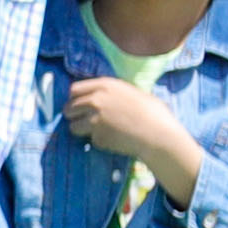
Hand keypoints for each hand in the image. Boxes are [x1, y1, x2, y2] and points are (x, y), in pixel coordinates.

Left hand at [64, 75, 206, 202]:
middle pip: (69, 107)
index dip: (75, 98)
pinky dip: (99, 141)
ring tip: (97, 131)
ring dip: (81, 130)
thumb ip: (115, 94)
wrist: (158, 135)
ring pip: (73, 126)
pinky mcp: (96, 138)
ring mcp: (94, 120)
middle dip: (74, 115)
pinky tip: (114, 140)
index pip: (74, 89)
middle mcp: (95, 100)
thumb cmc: (154, 113)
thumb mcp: (134, 93)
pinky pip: (91, 140)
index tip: (77, 104)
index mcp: (105, 86)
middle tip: (81, 120)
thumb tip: (105, 97)